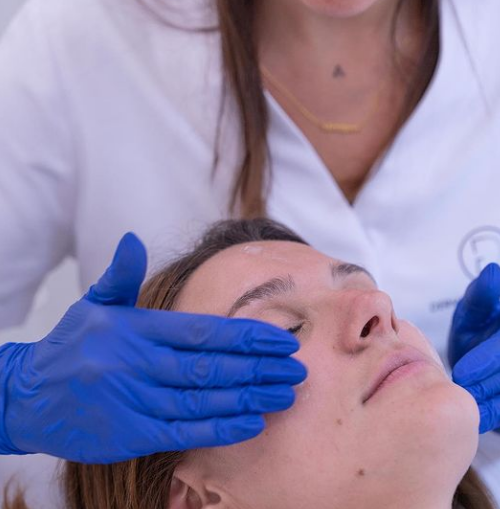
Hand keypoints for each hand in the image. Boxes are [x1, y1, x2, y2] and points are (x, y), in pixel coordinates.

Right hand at [0, 232, 305, 462]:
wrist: (29, 398)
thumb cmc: (72, 347)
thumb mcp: (94, 305)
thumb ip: (121, 274)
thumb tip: (133, 238)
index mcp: (138, 331)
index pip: (203, 332)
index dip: (245, 337)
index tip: (280, 338)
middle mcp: (139, 366)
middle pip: (211, 367)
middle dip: (258, 367)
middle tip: (297, 368)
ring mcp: (136, 402)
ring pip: (203, 400)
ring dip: (249, 397)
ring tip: (285, 393)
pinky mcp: (132, 435)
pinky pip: (183, 432)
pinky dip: (220, 428)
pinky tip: (252, 422)